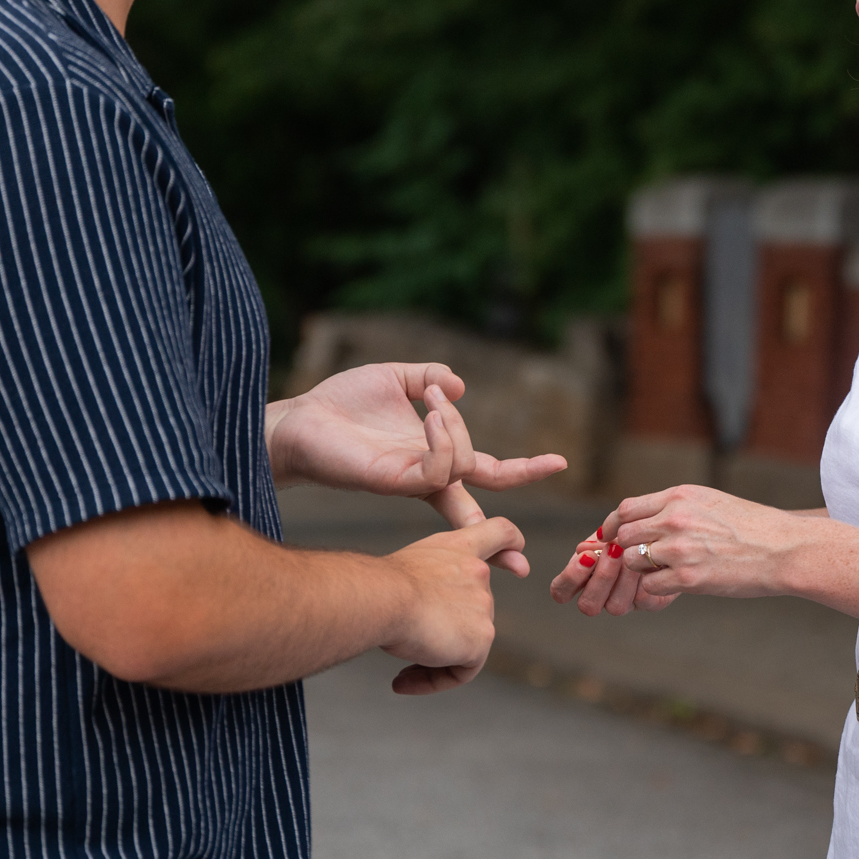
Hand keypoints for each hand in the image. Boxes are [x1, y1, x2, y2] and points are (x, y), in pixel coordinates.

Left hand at [266, 362, 567, 499]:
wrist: (298, 420)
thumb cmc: (340, 403)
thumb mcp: (394, 377)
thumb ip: (429, 376)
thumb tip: (460, 386)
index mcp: (431, 453)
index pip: (485, 467)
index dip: (522, 469)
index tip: (559, 462)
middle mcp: (426, 472)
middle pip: (485, 480)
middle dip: (524, 476)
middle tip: (557, 462)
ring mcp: (411, 480)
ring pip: (463, 466)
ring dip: (459, 428)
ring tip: (434, 400)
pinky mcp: (393, 482)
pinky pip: (437, 471)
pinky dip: (444, 441)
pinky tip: (430, 414)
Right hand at [380, 516, 522, 694]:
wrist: (382, 598)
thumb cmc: (380, 584)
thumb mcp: (408, 565)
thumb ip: (432, 580)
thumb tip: (426, 611)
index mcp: (460, 548)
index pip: (500, 533)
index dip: (511, 546)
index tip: (520, 564)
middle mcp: (479, 573)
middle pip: (474, 613)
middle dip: (443, 635)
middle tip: (406, 649)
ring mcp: (484, 607)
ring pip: (466, 645)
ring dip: (433, 661)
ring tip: (399, 672)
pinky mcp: (481, 639)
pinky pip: (462, 671)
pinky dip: (434, 680)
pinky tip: (403, 681)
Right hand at [546, 524, 670, 616]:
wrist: (661, 534)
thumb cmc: (627, 532)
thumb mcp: (606, 534)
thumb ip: (593, 545)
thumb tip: (583, 552)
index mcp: (583, 580)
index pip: (561, 591)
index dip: (569, 579)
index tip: (586, 557)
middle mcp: (601, 597)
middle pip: (588, 605)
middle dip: (600, 578)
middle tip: (612, 551)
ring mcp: (625, 603)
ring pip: (615, 607)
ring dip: (621, 579)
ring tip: (630, 553)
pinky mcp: (650, 603)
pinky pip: (643, 600)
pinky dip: (643, 580)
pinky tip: (647, 561)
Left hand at [599, 485, 810, 601]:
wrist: (784, 549)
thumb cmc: (752, 527)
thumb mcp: (710, 501)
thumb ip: (676, 507)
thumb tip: (644, 519)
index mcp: (679, 497)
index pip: (627, 509)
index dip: (613, 525)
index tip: (610, 537)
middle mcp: (675, 519)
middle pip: (624, 536)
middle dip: (626, 549)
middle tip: (638, 560)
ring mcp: (680, 549)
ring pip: (632, 561)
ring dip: (643, 570)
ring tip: (664, 572)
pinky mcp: (688, 578)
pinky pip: (651, 585)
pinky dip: (657, 589)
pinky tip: (676, 586)